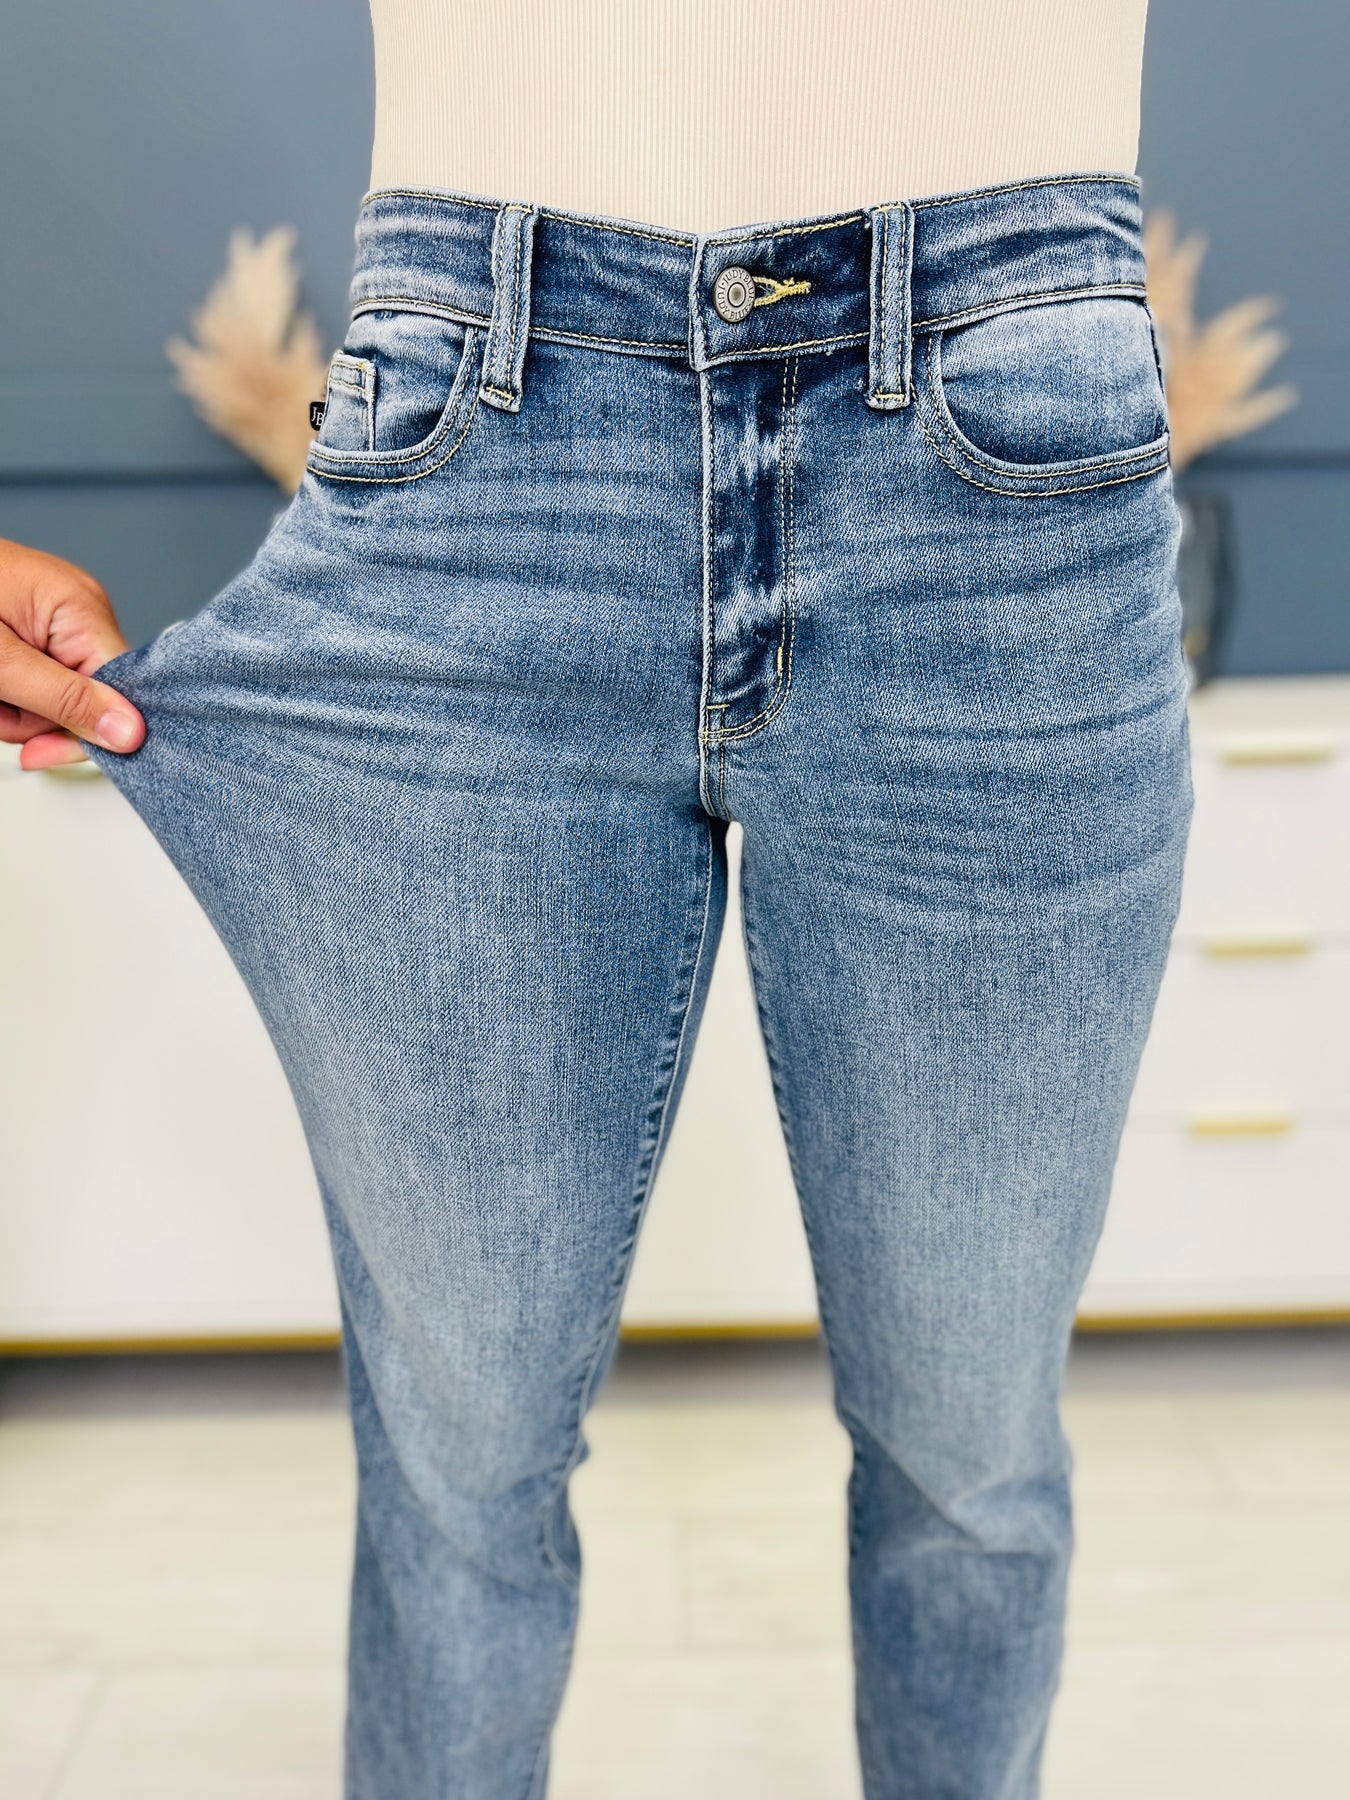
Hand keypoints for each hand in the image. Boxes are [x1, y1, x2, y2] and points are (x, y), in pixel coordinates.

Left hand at [0, 537, 145, 768]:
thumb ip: (63, 700)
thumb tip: (129, 733)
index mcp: (80, 609)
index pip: (121, 688)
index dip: (87, 729)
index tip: (40, 751)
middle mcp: (78, 611)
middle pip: (88, 699)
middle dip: (35, 716)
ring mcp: (56, 620)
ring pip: (57, 699)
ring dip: (13, 709)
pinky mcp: (34, 630)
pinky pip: (37, 681)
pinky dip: (7, 692)